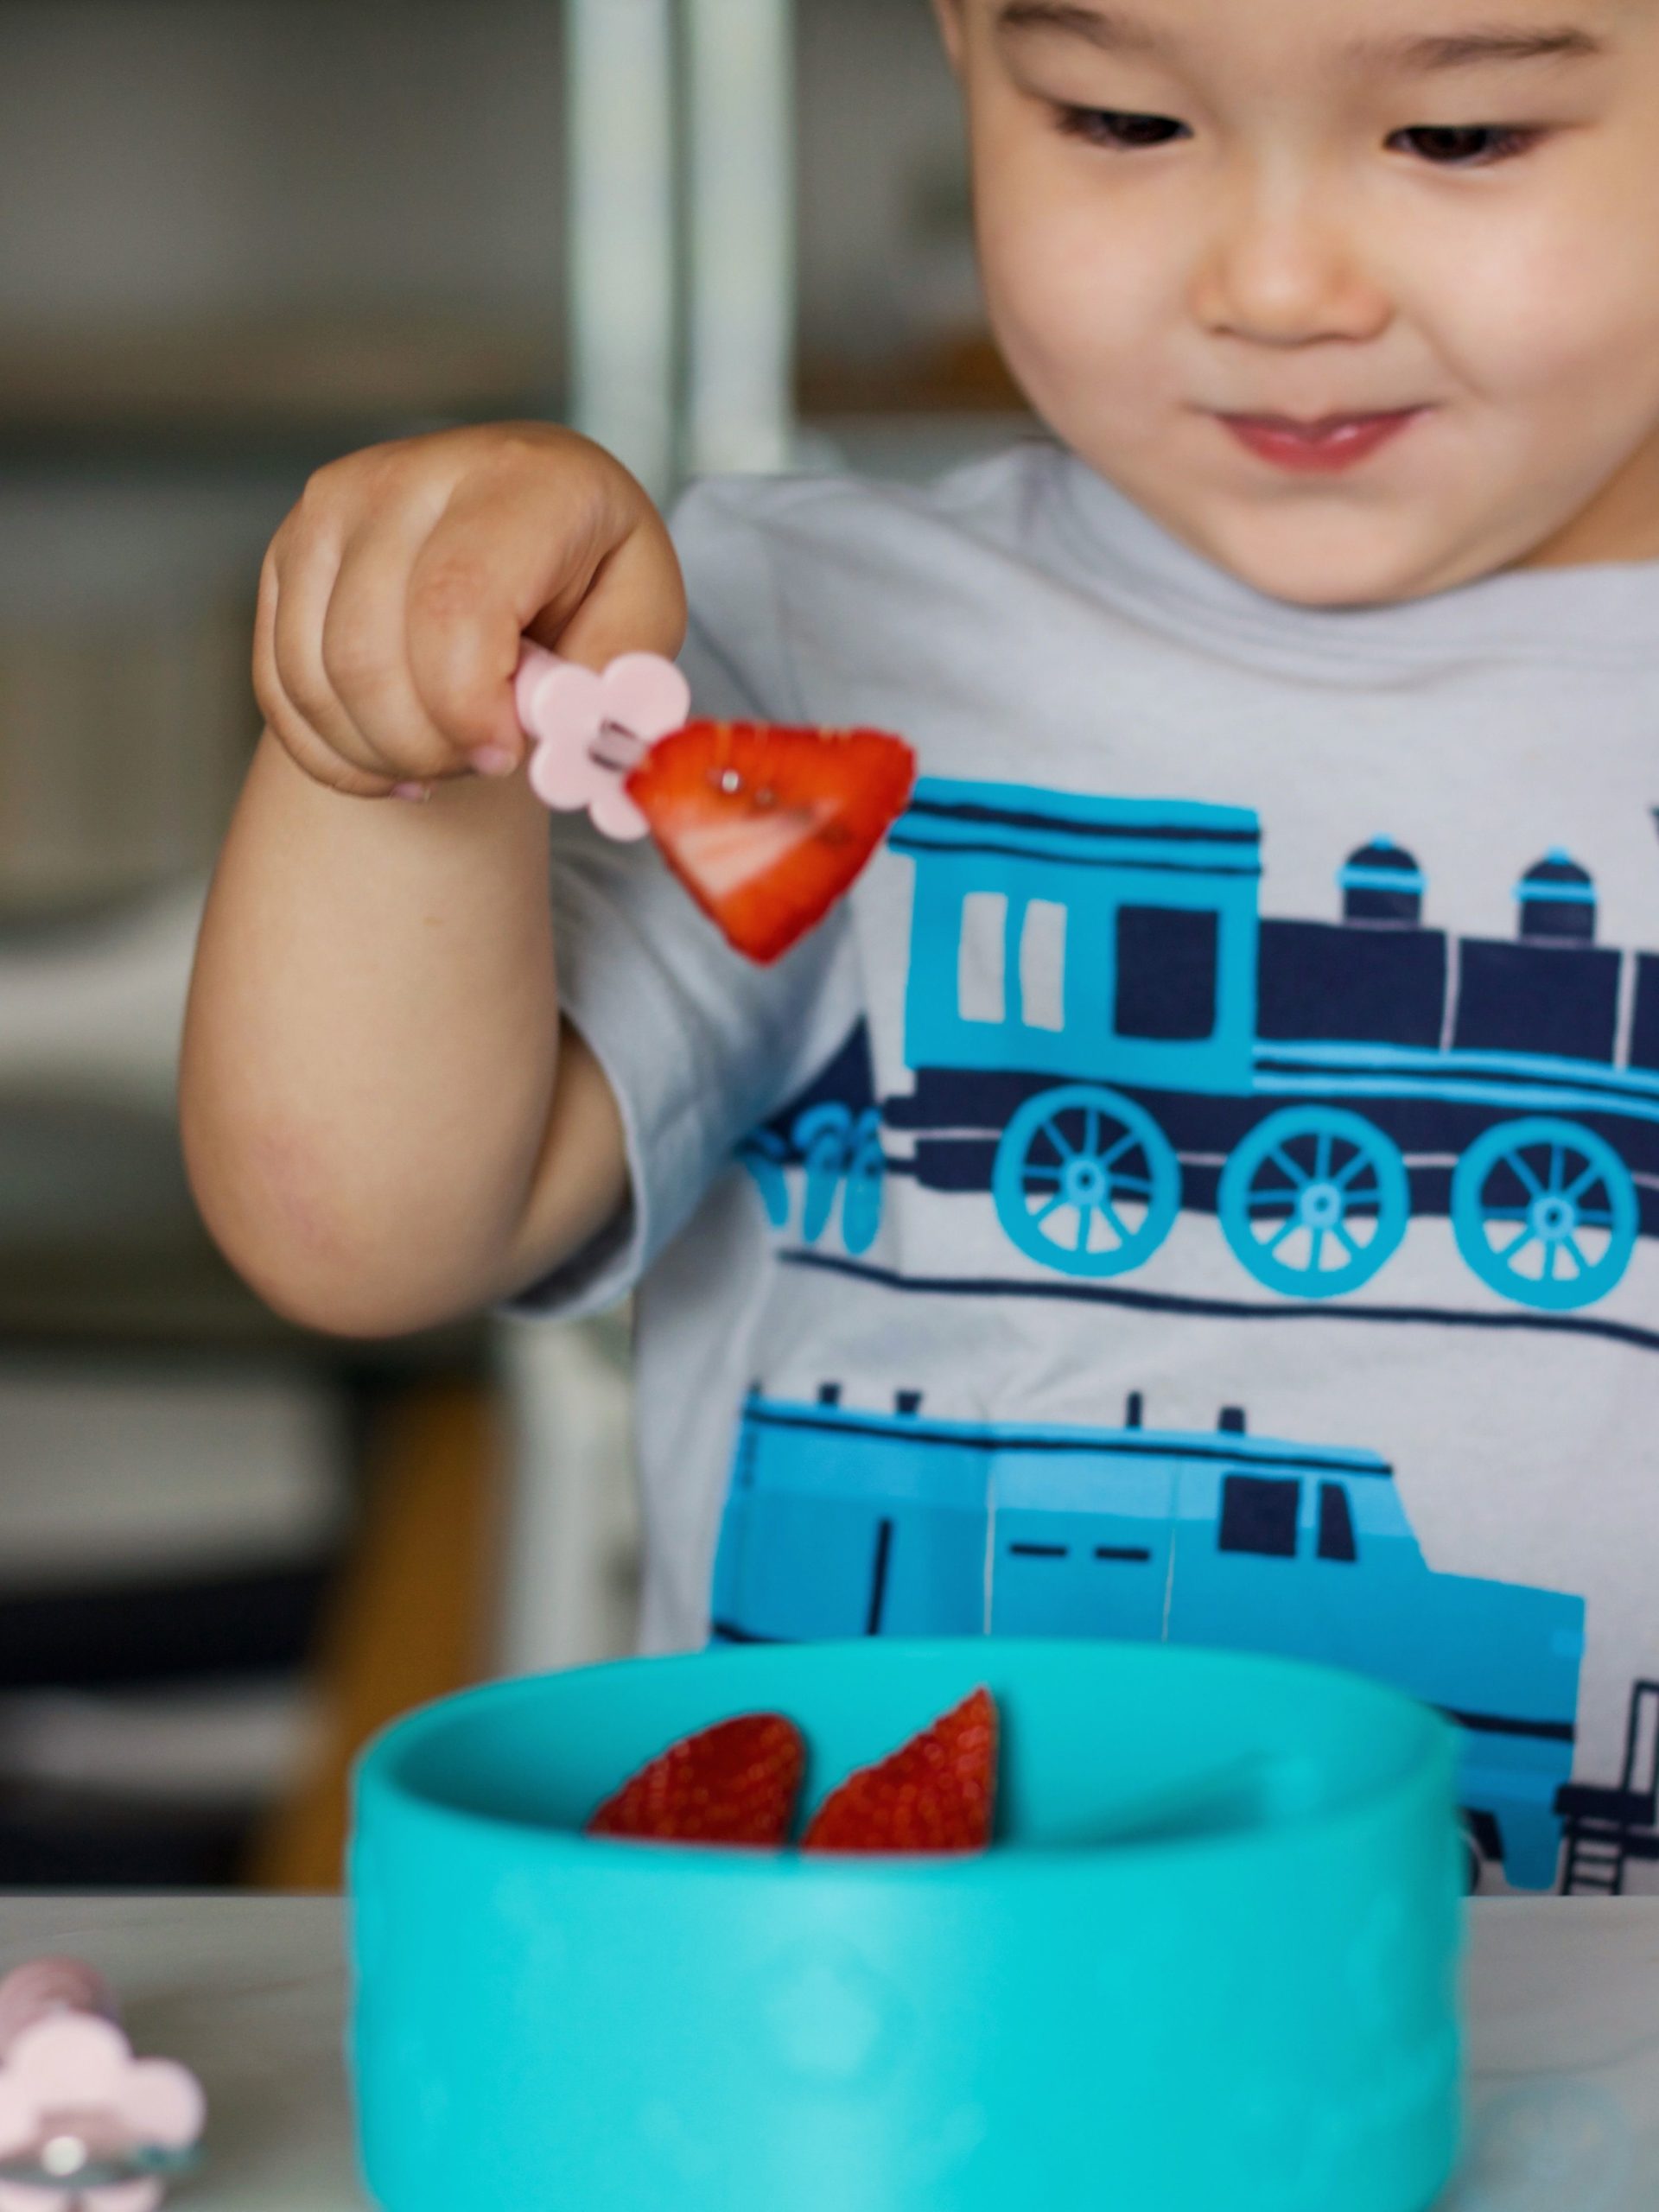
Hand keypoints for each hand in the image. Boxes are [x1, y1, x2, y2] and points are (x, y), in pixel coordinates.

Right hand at [253, 422, 687, 799]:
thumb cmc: (590, 574)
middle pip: (370, 657)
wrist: (525, 525)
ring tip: (446, 758)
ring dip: (383, 757)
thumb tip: (569, 735)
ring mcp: (333, 510)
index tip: (505, 753)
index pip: (453, 606)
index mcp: (518, 480)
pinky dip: (334, 754)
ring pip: (317, 681)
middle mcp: (408, 476)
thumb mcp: (644, 616)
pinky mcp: (289, 553)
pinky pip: (282, 689)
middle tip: (482, 761)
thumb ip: (617, 680)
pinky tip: (394, 762)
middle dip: (425, 748)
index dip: (467, 708)